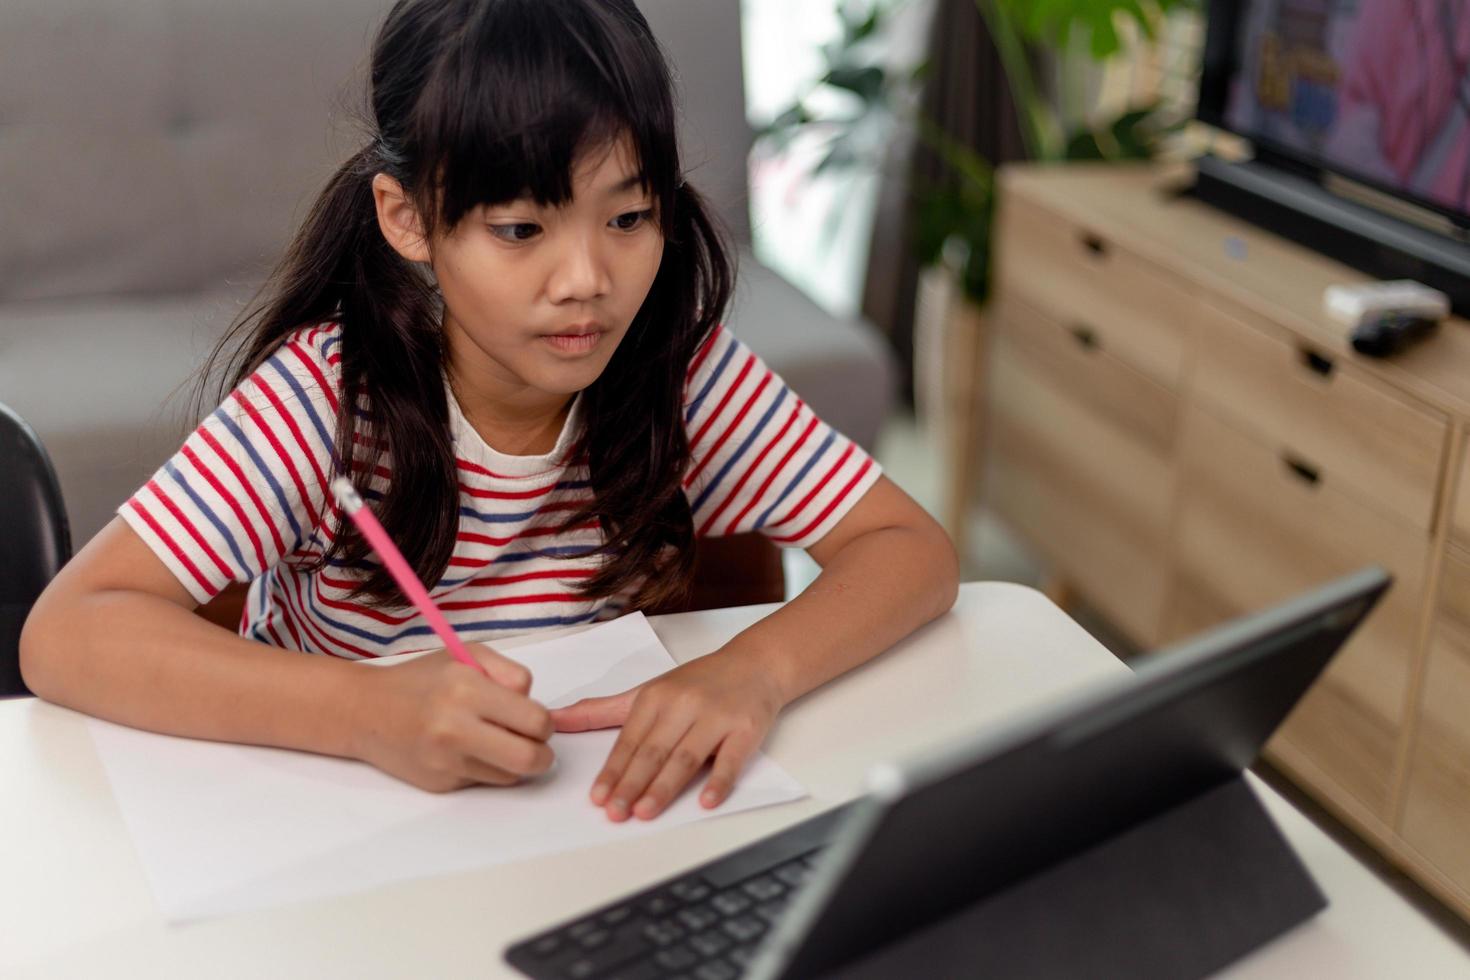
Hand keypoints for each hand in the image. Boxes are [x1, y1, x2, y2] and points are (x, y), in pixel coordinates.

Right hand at [350, 643, 553, 792]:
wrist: (366, 712)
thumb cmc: (422, 680)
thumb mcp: (467, 655)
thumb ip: (509, 673)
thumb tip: (536, 704)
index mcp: (466, 690)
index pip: (536, 720)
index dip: (544, 721)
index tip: (535, 718)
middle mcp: (455, 729)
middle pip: (530, 758)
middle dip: (543, 753)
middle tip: (534, 742)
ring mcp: (447, 761)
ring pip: (512, 775)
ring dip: (514, 762)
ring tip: (494, 740)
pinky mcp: (441, 784)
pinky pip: (486, 782)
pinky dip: (488, 768)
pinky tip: (468, 750)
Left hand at [550, 650, 784, 821]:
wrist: (756, 664)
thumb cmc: (699, 683)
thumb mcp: (647, 691)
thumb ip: (601, 711)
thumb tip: (555, 719)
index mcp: (657, 697)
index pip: (630, 740)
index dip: (613, 770)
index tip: (598, 797)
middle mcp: (685, 705)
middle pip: (654, 750)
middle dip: (632, 783)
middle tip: (615, 812)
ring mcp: (717, 717)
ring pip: (686, 757)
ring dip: (665, 786)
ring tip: (645, 812)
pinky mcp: (746, 729)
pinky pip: (731, 759)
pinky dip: (719, 781)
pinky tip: (706, 801)